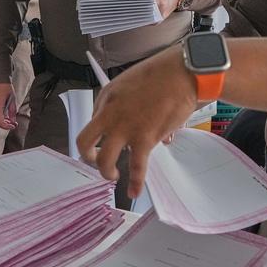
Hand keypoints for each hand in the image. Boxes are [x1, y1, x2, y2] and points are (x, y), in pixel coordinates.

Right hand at [0, 82, 16, 130]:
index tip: (13, 125)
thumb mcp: (11, 99)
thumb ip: (12, 111)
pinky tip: (0, 112)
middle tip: (10, 122)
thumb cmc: (4, 86)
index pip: (0, 123)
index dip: (7, 126)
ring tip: (6, 117)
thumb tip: (13, 120)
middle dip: (3, 124)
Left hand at [77, 44, 196, 198]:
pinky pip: (137, 168)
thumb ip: (128, 103)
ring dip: (106, 171)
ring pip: (104, 159)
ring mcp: (125, 129)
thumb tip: (136, 125)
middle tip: (95, 160)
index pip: (94, 121)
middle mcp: (110, 114)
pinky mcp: (145, 140)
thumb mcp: (131, 82)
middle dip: (87, 155)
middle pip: (85, 142)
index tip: (106, 138)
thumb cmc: (162, 73)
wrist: (181, 73)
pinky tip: (133, 193)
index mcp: (106, 97)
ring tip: (112, 175)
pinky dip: (135, 183)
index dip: (100, 132)